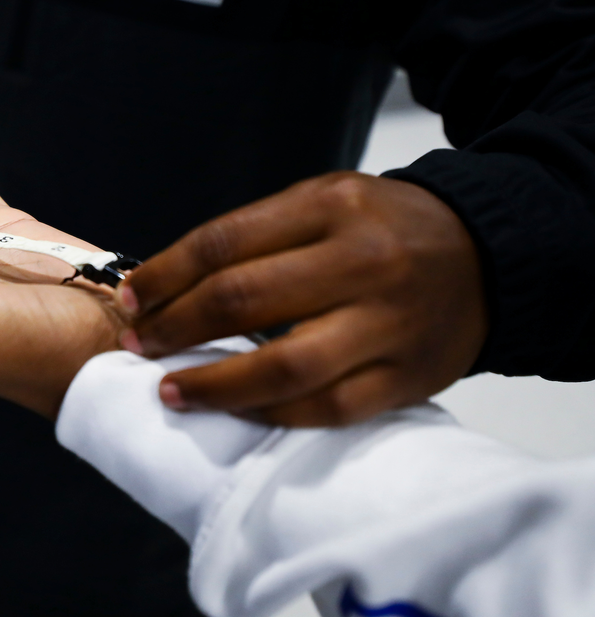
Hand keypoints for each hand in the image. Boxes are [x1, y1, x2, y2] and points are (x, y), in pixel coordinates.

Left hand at [118, 172, 487, 426]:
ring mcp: (387, 323)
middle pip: (242, 300)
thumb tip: (166, 286)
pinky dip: (270, 413)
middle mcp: (360, 261)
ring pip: (283, 366)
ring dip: (213, 384)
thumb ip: (256, 237)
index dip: (163, 276)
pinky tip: (233, 410)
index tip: (128, 299)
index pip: (222, 244)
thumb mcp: (324, 202)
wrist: (488, 257)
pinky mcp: (405, 377)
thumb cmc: (384, 230)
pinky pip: (326, 407)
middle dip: (174, 327)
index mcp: (329, 207)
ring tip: (171, 390)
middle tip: (137, 344)